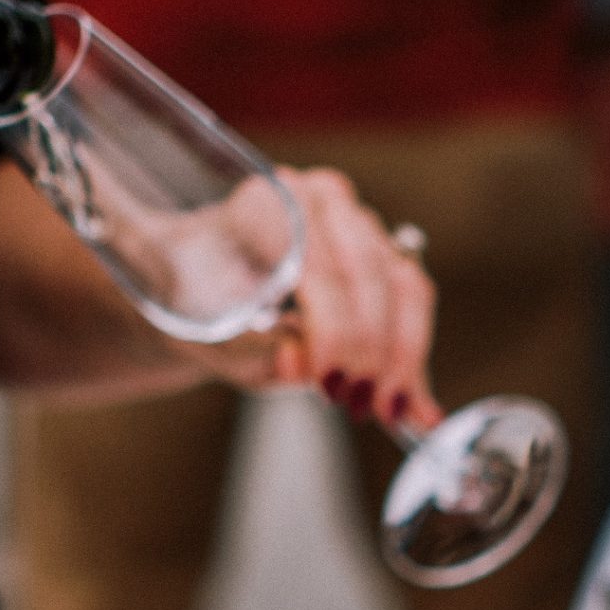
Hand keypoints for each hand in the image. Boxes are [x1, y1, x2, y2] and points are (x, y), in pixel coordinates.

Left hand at [187, 167, 442, 431]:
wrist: (193, 279)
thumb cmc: (197, 302)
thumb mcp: (214, 333)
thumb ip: (259, 348)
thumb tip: (302, 367)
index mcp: (270, 204)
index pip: (321, 269)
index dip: (334, 333)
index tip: (330, 385)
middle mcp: (322, 201)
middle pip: (373, 275)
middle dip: (374, 351)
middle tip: (364, 406)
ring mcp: (360, 221)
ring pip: (406, 287)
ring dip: (404, 356)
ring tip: (387, 409)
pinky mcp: (384, 250)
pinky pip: (414, 300)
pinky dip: (414, 355)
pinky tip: (416, 403)